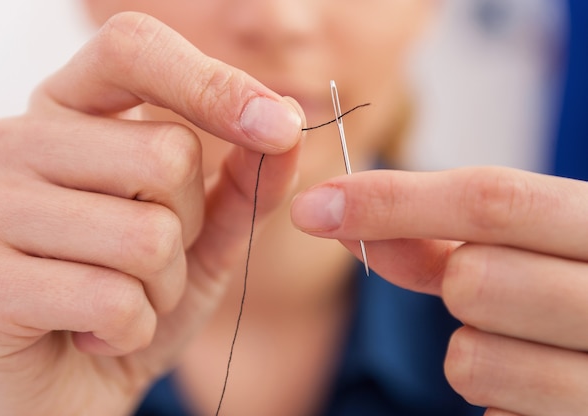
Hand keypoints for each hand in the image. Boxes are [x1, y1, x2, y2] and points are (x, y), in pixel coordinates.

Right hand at [0, 12, 302, 415]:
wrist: (71, 381)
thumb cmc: (135, 292)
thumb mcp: (203, 233)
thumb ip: (245, 181)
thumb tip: (287, 129)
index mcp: (66, 110)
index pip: (133, 49)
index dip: (212, 83)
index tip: (277, 125)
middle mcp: (14, 142)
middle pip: (165, 154)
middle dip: (188, 226)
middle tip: (149, 261)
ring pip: (147, 235)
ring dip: (163, 286)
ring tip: (124, 299)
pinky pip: (114, 300)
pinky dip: (132, 329)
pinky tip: (94, 333)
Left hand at [291, 166, 587, 415]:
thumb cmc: (571, 294)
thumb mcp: (521, 253)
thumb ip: (437, 239)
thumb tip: (338, 217)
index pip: (492, 200)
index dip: (390, 201)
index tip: (314, 208)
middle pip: (472, 280)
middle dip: (454, 286)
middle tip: (492, 292)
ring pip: (470, 358)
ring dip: (474, 350)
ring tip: (526, 344)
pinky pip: (490, 413)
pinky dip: (496, 399)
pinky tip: (539, 387)